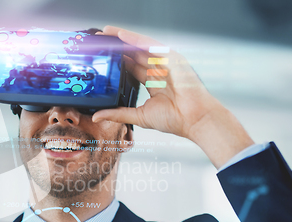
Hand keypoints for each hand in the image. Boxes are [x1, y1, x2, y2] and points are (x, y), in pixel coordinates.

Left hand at [93, 26, 253, 167]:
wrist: (194, 120)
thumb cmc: (175, 119)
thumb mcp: (139, 116)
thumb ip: (118, 114)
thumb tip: (97, 116)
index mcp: (153, 82)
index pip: (131, 67)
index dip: (116, 61)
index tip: (100, 58)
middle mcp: (159, 70)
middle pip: (133, 54)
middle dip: (116, 47)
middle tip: (99, 40)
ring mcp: (165, 63)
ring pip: (140, 46)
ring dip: (122, 38)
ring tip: (106, 32)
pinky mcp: (172, 58)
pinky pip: (150, 45)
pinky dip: (135, 39)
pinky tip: (122, 35)